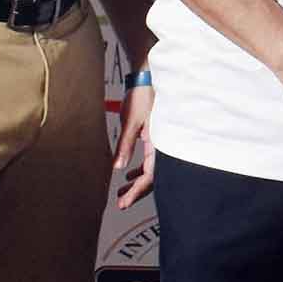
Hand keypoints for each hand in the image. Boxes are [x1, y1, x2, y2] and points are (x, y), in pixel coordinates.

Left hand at [112, 78, 156, 208]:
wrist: (148, 77)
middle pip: (153, 175)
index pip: (150, 174)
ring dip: (137, 181)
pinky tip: (129, 174)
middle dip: (137, 191)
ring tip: (122, 192)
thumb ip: (126, 145)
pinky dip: (140, 168)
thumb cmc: (142, 96)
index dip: (137, 191)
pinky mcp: (155, 136)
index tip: (124, 203)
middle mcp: (163, 144)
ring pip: (151, 168)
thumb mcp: (131, 121)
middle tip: (121, 203)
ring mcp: (160, 141)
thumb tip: (119, 168)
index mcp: (160, 142)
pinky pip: (150, 159)